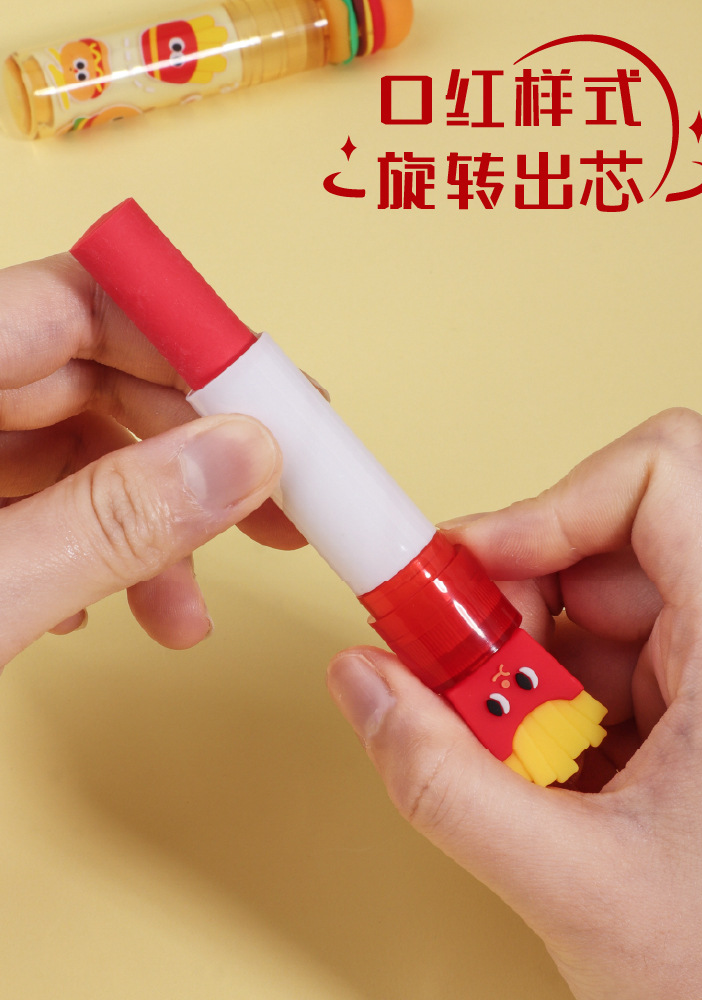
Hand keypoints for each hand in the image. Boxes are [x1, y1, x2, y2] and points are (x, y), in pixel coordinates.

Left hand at [0, 253, 300, 666]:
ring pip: (76, 450)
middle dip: (190, 454)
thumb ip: (111, 523)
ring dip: (148, 527)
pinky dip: (91, 548)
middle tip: (273, 507)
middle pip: (93, 379)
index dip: (182, 338)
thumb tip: (241, 458)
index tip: (269, 395)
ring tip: (183, 610)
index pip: (73, 302)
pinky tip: (102, 607)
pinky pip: (42, 495)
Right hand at [328, 409, 701, 999]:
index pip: (660, 477)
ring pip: (596, 597)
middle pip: (609, 534)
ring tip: (501, 739)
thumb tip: (364, 686)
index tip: (478, 569)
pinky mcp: (701, 701)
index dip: (554, 500)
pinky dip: (546, 693)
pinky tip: (541, 763)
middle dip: (513, 595)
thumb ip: (443, 784)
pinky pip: (604, 652)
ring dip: (523, 656)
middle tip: (455, 665)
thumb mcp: (574, 888)